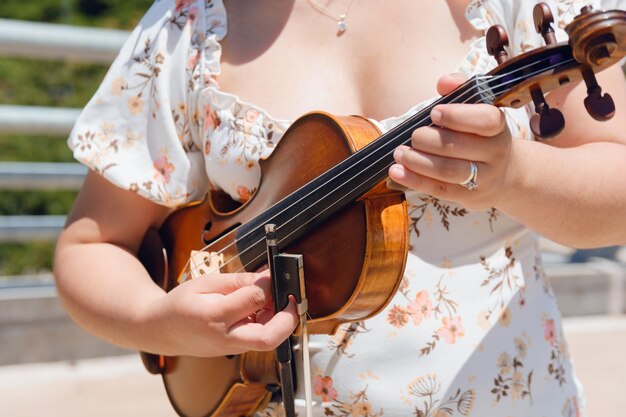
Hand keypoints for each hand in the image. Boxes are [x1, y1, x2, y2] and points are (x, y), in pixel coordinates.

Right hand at [142, 270, 298, 356]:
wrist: (160, 330)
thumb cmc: (180, 304)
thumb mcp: (206, 283)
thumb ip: (238, 282)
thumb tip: (267, 277)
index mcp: (214, 317)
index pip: (253, 300)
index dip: (269, 285)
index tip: (274, 273)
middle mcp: (225, 338)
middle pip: (268, 338)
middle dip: (289, 318)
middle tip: (293, 297)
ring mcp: (232, 348)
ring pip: (268, 339)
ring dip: (280, 318)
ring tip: (273, 296)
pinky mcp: (236, 350)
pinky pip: (260, 338)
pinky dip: (269, 322)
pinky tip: (261, 306)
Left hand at [389, 73, 516, 210]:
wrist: (507, 177)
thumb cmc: (482, 137)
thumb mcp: (479, 112)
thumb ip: (461, 91)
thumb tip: (444, 81)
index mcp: (498, 128)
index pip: (486, 120)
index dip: (458, 116)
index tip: (434, 112)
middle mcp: (494, 153)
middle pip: (459, 146)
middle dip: (428, 139)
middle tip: (413, 136)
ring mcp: (483, 178)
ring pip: (448, 170)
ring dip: (418, 161)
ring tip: (399, 153)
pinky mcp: (469, 197)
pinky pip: (439, 189)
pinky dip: (415, 179)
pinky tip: (397, 171)